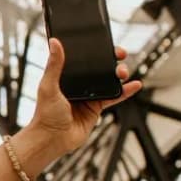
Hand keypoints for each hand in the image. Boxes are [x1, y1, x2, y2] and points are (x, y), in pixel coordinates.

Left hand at [24, 38, 141, 156]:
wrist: (52, 138)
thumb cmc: (44, 114)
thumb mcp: (48, 86)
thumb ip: (54, 65)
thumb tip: (54, 42)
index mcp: (66, 75)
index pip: (83, 58)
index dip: (95, 50)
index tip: (105, 42)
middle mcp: (78, 84)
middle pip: (99, 67)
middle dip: (112, 59)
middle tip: (120, 54)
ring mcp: (89, 95)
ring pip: (109, 80)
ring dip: (119, 73)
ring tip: (123, 72)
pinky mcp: (97, 108)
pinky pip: (115, 97)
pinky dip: (126, 91)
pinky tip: (135, 85)